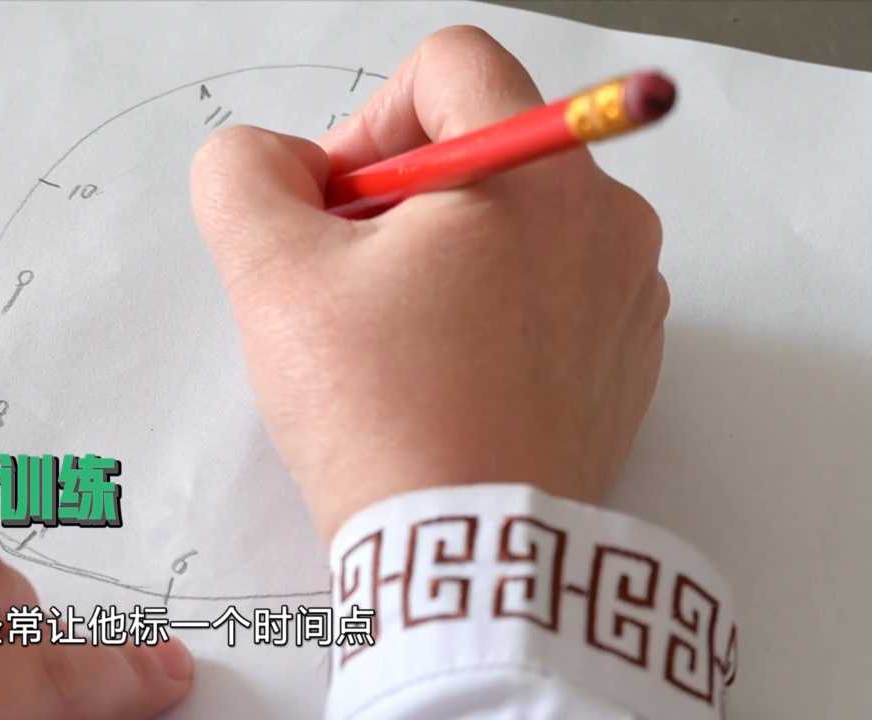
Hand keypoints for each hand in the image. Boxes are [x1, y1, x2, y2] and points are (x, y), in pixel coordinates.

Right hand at [191, 26, 667, 539]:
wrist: (470, 563)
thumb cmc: (381, 413)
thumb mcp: (272, 276)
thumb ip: (243, 175)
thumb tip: (273, 162)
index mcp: (537, 173)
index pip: (453, 65)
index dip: (370, 119)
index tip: (339, 207)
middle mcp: (608, 219)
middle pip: (486, 148)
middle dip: (399, 199)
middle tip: (348, 282)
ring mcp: (628, 294)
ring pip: (517, 224)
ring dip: (444, 257)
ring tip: (396, 342)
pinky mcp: (626, 359)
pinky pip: (550, 292)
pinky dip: (492, 311)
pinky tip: (447, 379)